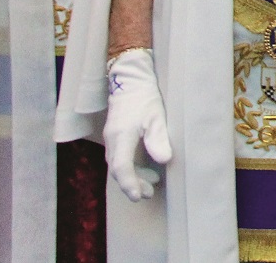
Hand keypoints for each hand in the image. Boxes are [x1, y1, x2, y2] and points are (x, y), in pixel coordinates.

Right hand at [103, 48, 170, 202]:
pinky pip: (119, 157)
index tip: (137, 196)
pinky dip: (129, 167)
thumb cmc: (145, 97)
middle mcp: (112, 140)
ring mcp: (111, 138)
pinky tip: (143, 169)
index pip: (121, 166)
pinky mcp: (114, 136)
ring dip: (131, 177)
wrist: (130, 80)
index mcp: (122, 136)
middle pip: (117, 169)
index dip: (129, 183)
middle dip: (131, 184)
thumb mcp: (156, 116)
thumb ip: (158, 138)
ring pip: (117, 164)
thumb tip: (164, 160)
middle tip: (147, 194)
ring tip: (149, 186)